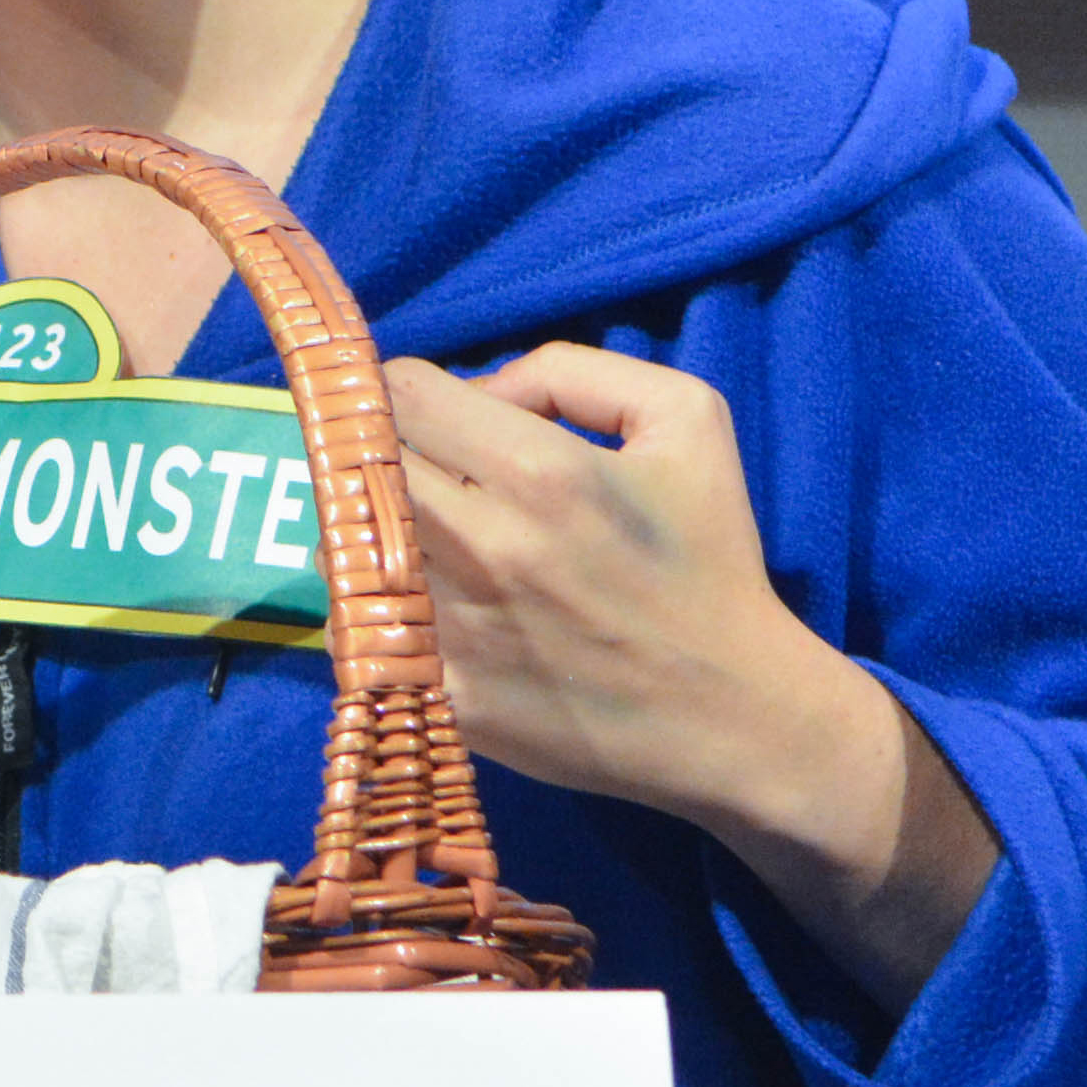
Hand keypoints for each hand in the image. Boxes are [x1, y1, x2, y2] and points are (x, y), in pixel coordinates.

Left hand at [385, 347, 994, 1009]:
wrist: (736, 713)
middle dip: (387, 455)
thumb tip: (480, 388)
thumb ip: (571, 374)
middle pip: (364, 465)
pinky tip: (423, 607)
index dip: (412, 391)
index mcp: (545, 473)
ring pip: (351, 545)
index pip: (404, 394)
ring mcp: (460, 628)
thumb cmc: (711, 560)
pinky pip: (361, 628)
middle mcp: (488, 547)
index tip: (434, 413)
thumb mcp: (686, 421)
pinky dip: (376, 608)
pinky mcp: (447, 696)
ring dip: (375, 531)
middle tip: (427, 475)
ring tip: (429, 540)